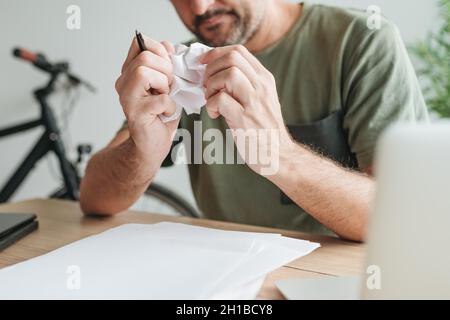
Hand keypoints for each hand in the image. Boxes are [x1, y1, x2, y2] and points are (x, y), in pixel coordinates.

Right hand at [115, 35, 178, 160]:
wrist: (152, 145)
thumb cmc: (160, 115)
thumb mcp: (167, 84)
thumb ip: (166, 64)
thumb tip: (168, 46)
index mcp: (130, 71)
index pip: (140, 43)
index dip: (159, 51)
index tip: (167, 69)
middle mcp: (123, 82)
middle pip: (145, 58)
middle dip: (165, 70)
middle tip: (168, 87)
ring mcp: (127, 97)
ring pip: (144, 73)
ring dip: (164, 86)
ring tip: (165, 98)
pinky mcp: (135, 113)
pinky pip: (159, 99)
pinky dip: (169, 106)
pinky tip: (165, 113)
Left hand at [201, 45, 293, 175]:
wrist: (280, 156)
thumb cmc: (265, 129)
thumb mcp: (262, 99)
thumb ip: (245, 83)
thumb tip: (217, 72)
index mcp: (264, 79)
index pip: (238, 51)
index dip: (216, 54)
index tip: (204, 65)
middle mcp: (262, 87)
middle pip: (232, 58)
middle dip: (211, 68)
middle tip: (207, 85)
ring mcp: (254, 102)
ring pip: (228, 74)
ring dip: (211, 85)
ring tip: (210, 98)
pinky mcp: (244, 119)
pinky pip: (220, 99)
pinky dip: (210, 104)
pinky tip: (214, 113)